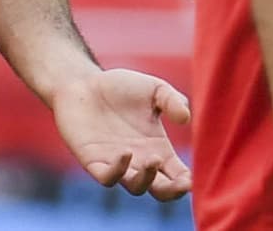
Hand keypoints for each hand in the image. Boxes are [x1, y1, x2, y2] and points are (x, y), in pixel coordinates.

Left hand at [52, 68, 191, 200]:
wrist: (81, 82)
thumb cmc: (119, 87)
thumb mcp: (153, 88)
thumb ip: (172, 100)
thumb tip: (185, 118)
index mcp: (157, 148)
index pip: (178, 177)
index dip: (186, 183)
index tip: (191, 179)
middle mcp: (139, 161)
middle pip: (162, 191)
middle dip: (173, 192)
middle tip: (181, 183)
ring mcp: (116, 163)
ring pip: (137, 187)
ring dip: (148, 180)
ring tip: (153, 159)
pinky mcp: (93, 161)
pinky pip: (107, 178)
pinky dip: (118, 172)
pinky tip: (126, 153)